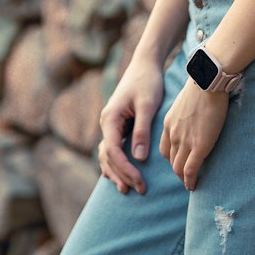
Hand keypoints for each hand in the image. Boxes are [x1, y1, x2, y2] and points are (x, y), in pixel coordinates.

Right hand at [97, 57, 164, 194]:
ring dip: (116, 172)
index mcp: (110, 118)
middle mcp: (106, 123)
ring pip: (107, 155)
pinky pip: (112, 149)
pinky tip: (121, 176)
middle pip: (108, 157)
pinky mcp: (118, 126)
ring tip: (128, 189)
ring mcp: (110, 125)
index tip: (140, 181)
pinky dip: (116, 164)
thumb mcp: (147, 104)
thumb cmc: (147, 82)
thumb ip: (142, 130)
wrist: (145, 64)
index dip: (125, 169)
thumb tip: (139, 157)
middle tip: (140, 190)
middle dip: (122, 174)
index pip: (112, 151)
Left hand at [159, 78, 228, 190]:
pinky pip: (190, 170)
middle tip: (185, 177)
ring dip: (183, 178)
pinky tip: (193, 186)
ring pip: (179, 168)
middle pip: (171, 160)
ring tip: (189, 184)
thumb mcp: (186, 102)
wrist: (208, 82)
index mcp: (169, 123)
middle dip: (177, 170)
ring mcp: (185, 141)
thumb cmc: (202, 87)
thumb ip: (185, 114)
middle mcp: (173, 134)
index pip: (165, 148)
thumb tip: (194, 117)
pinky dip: (190, 181)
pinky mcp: (199, 146)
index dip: (172, 158)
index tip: (179, 162)